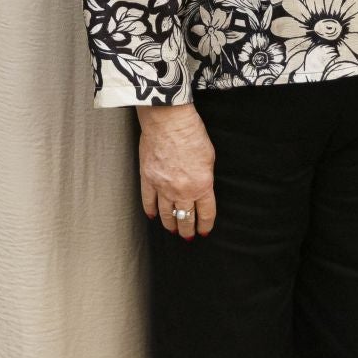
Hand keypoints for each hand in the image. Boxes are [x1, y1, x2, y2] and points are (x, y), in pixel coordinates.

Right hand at [137, 103, 216, 239]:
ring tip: (172, 230)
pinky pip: (148, 201)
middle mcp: (182, 191)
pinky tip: (152, 216)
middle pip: (186, 218)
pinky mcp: (148, 178)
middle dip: (187, 229)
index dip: (205, 225)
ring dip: (170, 224)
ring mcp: (163, 187)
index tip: (204, 231)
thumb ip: (205, 176)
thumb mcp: (209, 157)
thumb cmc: (191, 133)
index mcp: (202, 186)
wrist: (168, 121)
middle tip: (187, 236)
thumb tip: (201, 187)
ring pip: (166, 213)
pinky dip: (150, 210)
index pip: (205, 214)